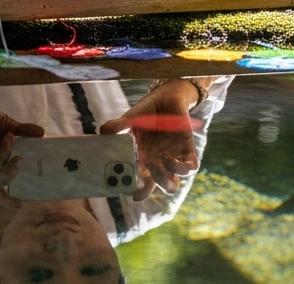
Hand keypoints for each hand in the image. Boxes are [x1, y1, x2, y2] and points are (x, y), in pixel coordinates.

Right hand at [99, 81, 200, 199]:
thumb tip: (102, 132)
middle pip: (160, 186)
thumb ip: (117, 127)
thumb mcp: (129, 119)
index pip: (142, 185)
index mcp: (143, 161)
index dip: (139, 193)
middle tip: (148, 169)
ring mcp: (174, 158)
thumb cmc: (146, 112)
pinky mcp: (187, 150)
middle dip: (155, 184)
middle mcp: (159, 164)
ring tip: (161, 157)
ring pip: (174, 182)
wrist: (166, 98)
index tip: (134, 194)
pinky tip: (170, 156)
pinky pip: (191, 167)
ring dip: (167, 177)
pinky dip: (183, 167)